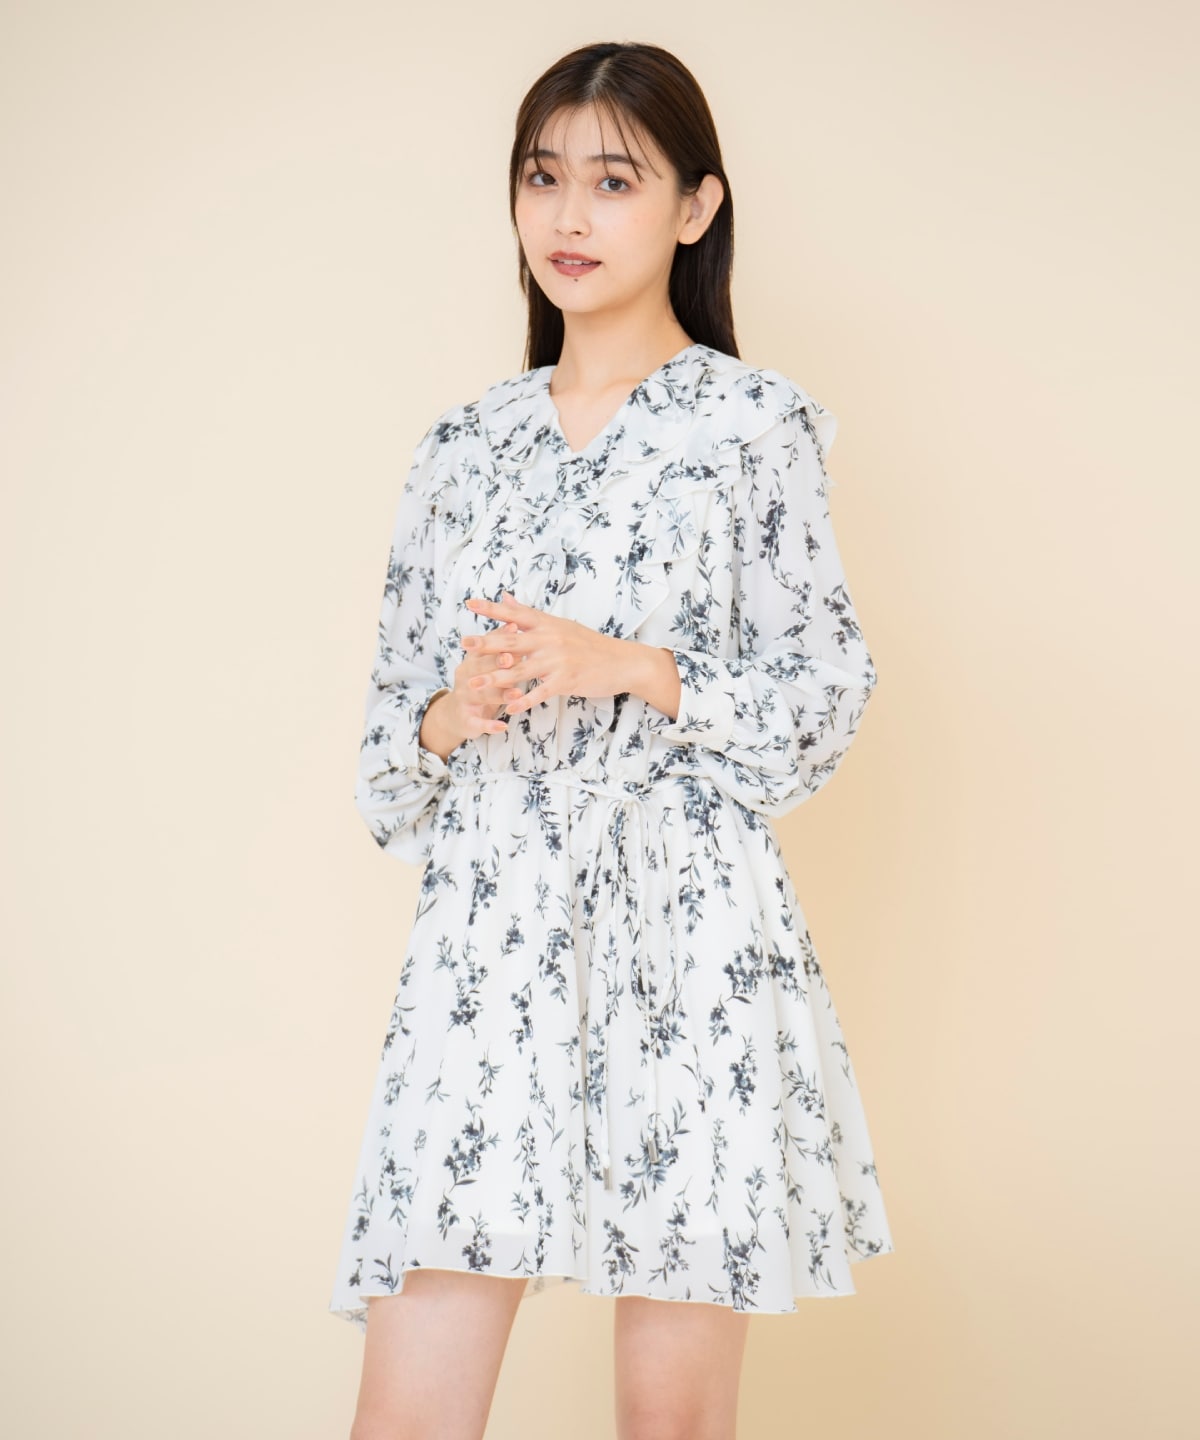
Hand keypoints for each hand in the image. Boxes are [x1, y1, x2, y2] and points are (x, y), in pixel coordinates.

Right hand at [444, 618, 524, 738]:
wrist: (455, 715)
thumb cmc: (480, 682)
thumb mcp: (487, 663)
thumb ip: (500, 645)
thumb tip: (516, 620)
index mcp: (471, 661)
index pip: (484, 647)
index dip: (498, 639)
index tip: (514, 629)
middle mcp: (465, 678)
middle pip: (479, 669)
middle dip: (494, 663)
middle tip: (511, 659)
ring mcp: (464, 699)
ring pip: (481, 695)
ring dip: (499, 694)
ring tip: (517, 694)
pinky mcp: (466, 720)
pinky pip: (478, 723)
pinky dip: (490, 725)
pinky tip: (503, 726)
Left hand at [462, 591, 632, 714]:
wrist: (621, 661)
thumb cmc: (589, 644)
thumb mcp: (560, 624)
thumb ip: (529, 614)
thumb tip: (505, 597)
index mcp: (547, 624)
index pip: (515, 614)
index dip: (492, 609)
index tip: (470, 604)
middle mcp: (550, 640)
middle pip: (512, 642)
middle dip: (486, 644)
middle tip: (464, 645)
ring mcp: (558, 661)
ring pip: (521, 671)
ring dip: (495, 678)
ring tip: (474, 684)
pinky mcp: (566, 681)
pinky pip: (540, 692)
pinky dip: (524, 700)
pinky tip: (509, 707)